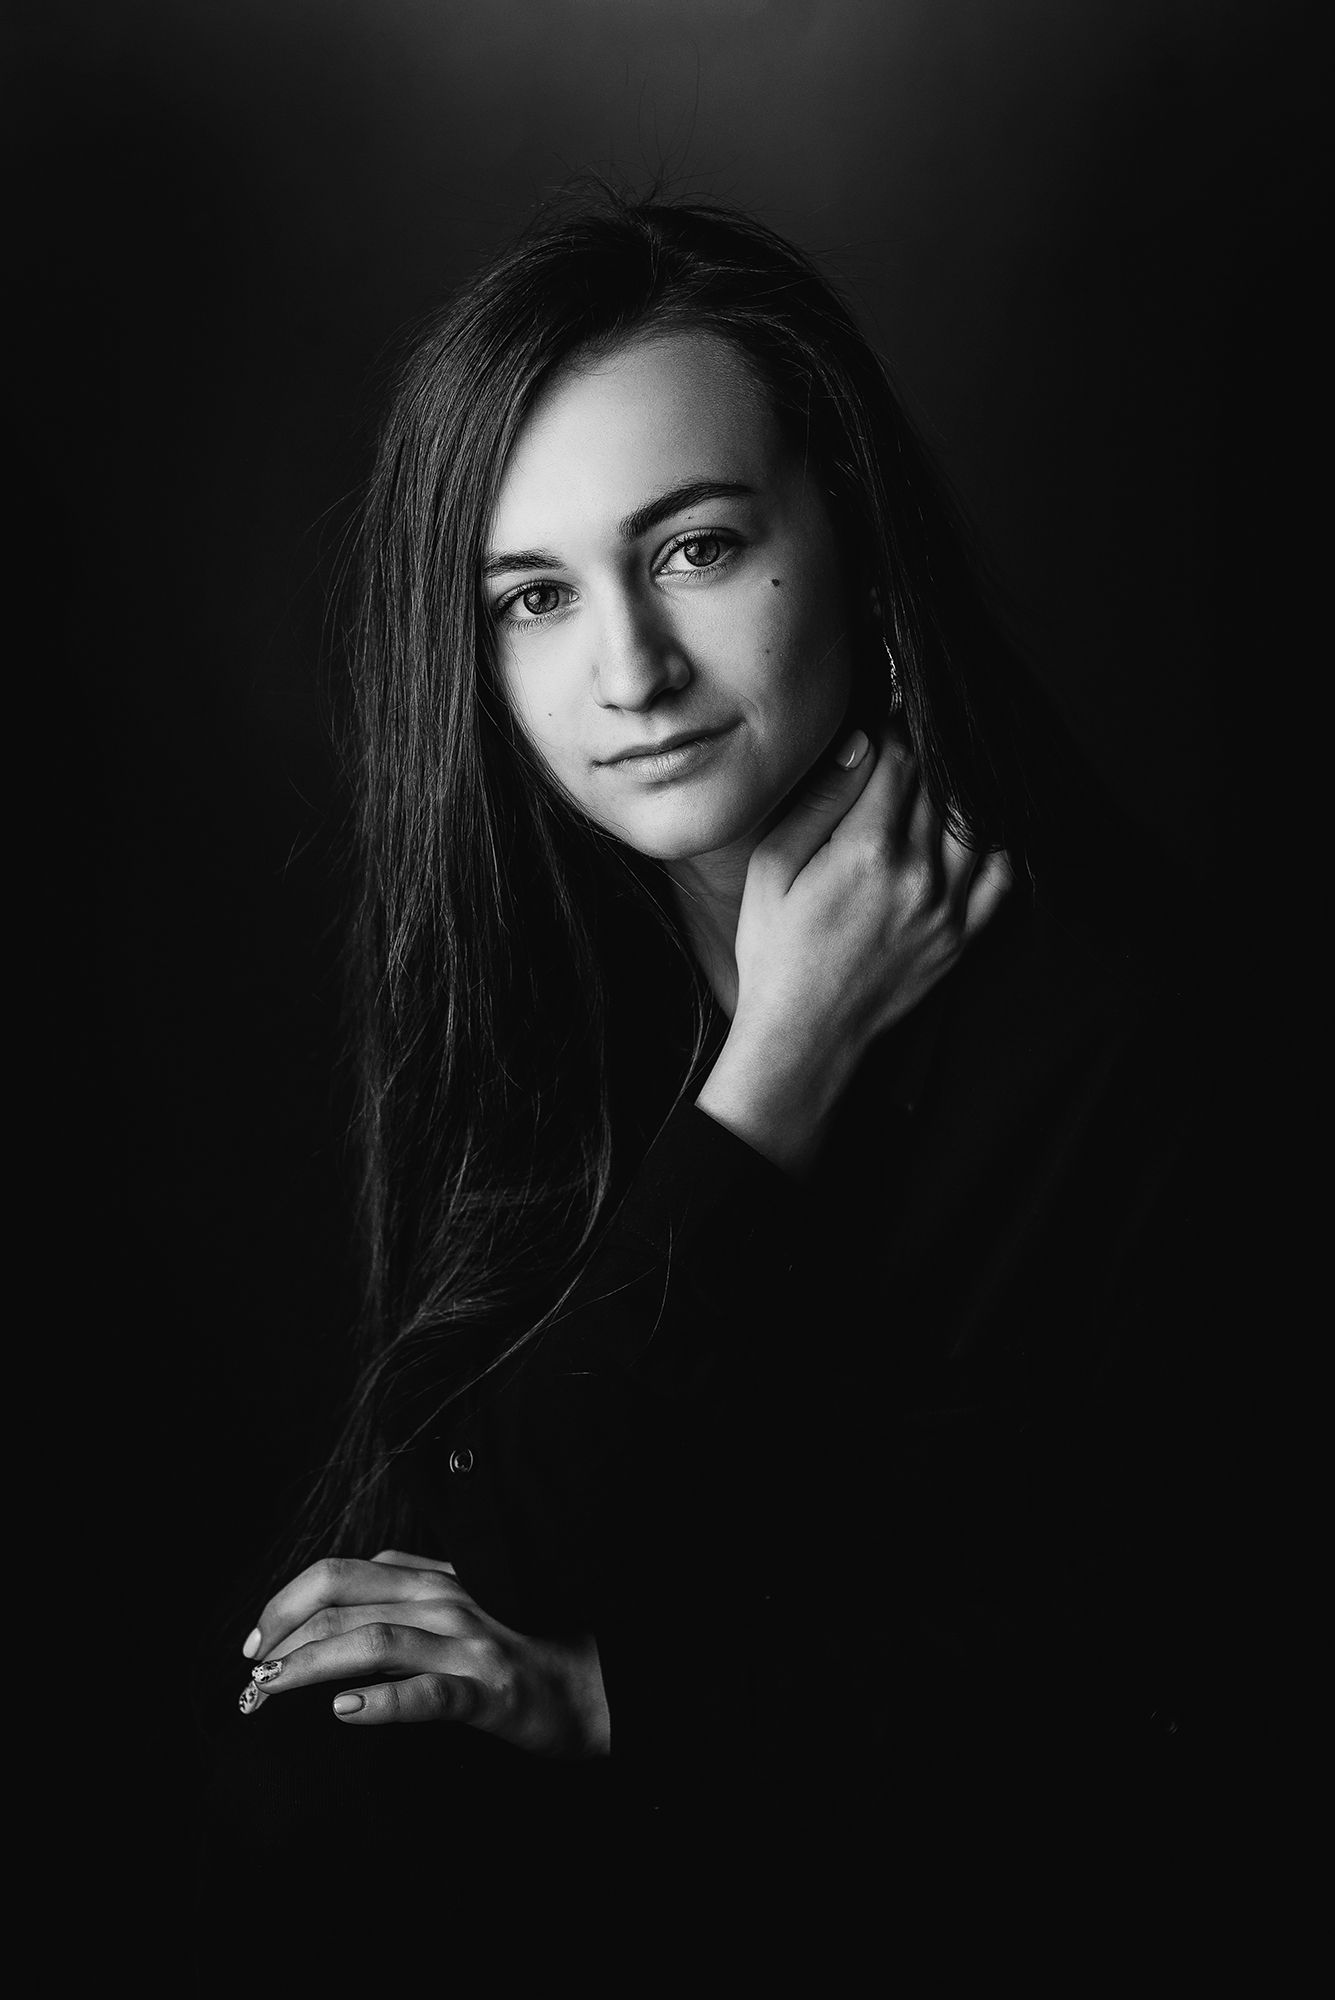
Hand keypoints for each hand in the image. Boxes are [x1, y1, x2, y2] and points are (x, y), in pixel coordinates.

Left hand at [237, 1550, 609, 1758]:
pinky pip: (427, 1693)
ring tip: (271, 1689)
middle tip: (250, 1672)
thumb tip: (342, 1593)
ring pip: (372, 1640)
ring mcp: (468, 1642)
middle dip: (282, 1631)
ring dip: (310, 1664)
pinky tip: (344, 1711)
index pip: (343, 1573)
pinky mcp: (489, 1690)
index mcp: (435, 1578)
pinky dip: (381, 1700)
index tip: (256, 1639)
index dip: (287, 1600)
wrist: (597, 1685)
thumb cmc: (524, 1645)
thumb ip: (410, 1587)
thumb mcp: (466, 1602)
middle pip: (343, 1598)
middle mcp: (446, 1599)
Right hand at [696, 724, 1009, 1174]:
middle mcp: (919, 874)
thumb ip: (820, 801)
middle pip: (940, 784)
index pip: (901, 759)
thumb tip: (861, 743)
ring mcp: (949, 907)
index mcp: (867, 851)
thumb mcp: (772, 868)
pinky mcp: (963, 936)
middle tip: (908, 743)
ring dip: (959, 791)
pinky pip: (1002, 874)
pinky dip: (994, 841)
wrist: (803, 1033)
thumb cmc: (775, 950)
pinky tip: (973, 828)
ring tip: (937, 780)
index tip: (885, 718)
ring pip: (975, 820)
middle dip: (924, 755)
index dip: (893, 728)